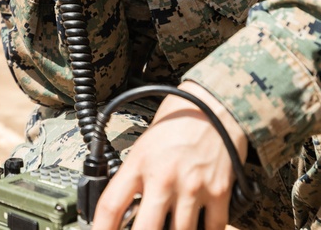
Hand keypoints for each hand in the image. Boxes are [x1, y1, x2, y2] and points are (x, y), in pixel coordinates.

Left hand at [92, 82, 247, 229]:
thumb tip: (127, 209)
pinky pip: (213, 228)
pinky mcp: (219, 192)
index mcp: (140, 163)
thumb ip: (136, 175)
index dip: (101, 229)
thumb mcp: (145, 144)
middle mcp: (164, 177)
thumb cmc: (178, 119)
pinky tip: (198, 225)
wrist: (216, 104)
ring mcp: (192, 187)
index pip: (111, 205)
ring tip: (168, 224)